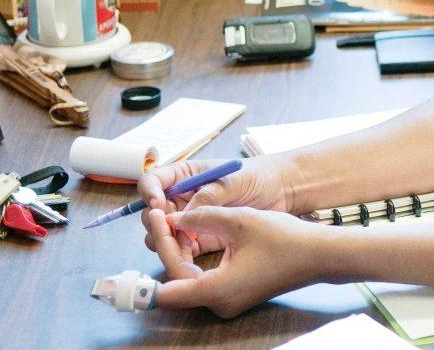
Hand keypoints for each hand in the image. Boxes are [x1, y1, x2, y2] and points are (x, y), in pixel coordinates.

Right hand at [138, 156, 296, 254]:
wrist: (284, 191)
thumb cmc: (260, 176)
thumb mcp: (233, 181)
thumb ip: (208, 195)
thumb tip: (184, 215)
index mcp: (186, 175)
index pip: (153, 181)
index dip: (150, 192)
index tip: (158, 204)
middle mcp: (183, 198)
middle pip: (153, 212)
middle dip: (157, 222)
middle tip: (170, 229)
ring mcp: (191, 220)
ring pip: (164, 234)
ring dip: (168, 241)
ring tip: (185, 243)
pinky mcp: (202, 238)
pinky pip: (183, 250)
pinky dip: (182, 255)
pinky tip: (191, 258)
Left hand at [145, 206, 325, 317]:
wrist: (318, 255)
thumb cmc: (285, 239)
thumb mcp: (241, 220)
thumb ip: (203, 217)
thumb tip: (175, 218)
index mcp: (216, 291)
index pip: (166, 285)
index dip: (160, 248)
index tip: (158, 218)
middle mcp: (218, 303)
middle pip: (175, 279)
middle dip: (168, 244)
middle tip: (163, 215)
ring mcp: (226, 301)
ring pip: (188, 278)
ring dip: (179, 250)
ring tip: (175, 220)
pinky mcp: (234, 293)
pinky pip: (203, 279)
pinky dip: (194, 257)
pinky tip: (193, 233)